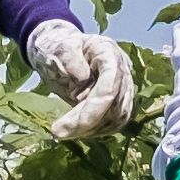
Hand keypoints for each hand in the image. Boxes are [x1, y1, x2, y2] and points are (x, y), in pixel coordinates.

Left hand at [22, 14, 141, 143]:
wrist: (59, 52)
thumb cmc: (57, 47)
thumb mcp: (56, 47)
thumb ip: (68, 57)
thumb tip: (83, 77)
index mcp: (108, 52)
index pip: (109, 86)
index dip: (92, 109)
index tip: (66, 124)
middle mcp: (121, 70)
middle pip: (114, 104)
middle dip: (86, 122)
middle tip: (57, 132)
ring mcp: (123, 86)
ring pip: (117, 117)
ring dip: (91, 129)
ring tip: (64, 132)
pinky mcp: (118, 101)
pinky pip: (114, 122)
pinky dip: (96, 130)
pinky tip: (76, 131)